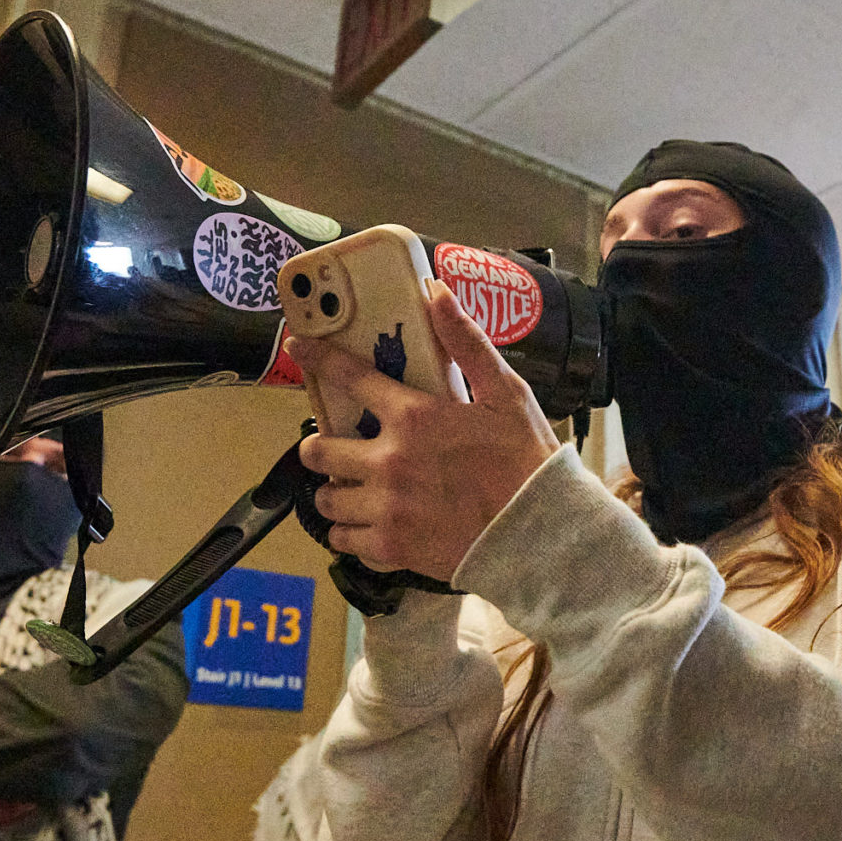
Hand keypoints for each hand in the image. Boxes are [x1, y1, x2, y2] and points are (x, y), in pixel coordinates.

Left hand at [292, 282, 561, 582]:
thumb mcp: (505, 392)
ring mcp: (386, 508)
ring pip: (326, 499)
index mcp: (414, 418)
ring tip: (349, 489)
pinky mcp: (391, 548)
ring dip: (333, 491)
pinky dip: (349, 532)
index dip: (319, 359)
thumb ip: (466, 342)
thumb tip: (435, 292)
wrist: (542, 532)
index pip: (350, 378)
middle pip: (318, 451)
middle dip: (319, 446)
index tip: (300, 348)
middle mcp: (389, 462)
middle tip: (332, 448)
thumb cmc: (526, 460)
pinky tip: (365, 524)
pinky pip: (344, 540)